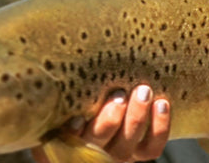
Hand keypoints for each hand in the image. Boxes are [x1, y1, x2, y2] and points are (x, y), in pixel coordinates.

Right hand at [31, 85, 170, 162]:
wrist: (105, 96)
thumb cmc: (76, 90)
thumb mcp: (64, 91)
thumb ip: (64, 85)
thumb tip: (46, 58)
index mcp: (66, 138)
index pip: (67, 142)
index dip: (74, 133)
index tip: (77, 119)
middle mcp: (91, 149)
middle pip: (99, 142)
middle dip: (110, 120)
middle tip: (119, 95)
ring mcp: (117, 152)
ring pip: (128, 146)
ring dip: (137, 118)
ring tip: (143, 91)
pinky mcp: (139, 151)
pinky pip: (151, 148)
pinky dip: (160, 128)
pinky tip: (162, 104)